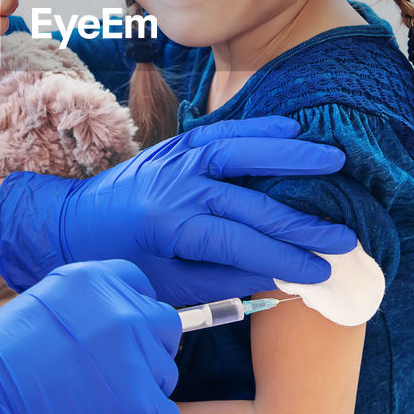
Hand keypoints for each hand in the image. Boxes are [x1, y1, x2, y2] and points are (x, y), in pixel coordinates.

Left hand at [0, 116, 357, 305]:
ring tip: (332, 161)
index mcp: (171, 226)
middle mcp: (177, 186)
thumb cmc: (119, 261)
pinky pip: (223, 132)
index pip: (243, 242)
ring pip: (242, 151)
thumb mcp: (166, 284)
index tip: (321, 271)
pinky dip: (258, 129)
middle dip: (301, 223)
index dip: (286, 258)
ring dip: (289, 156)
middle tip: (343, 237)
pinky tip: (291, 129)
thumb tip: (278, 275)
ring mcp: (177, 158)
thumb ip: (222, 278)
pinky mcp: (178, 144)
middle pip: (252, 203)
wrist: (71, 222)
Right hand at [0, 260, 180, 413]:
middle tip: (114, 378)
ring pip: (164, 376)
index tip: (123, 337)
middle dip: (145, 353)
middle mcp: (121, 311)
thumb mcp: (39, 310)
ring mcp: (134, 357)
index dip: (133, 315)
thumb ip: (84, 310)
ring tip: (101, 408)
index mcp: (92, 281)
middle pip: (163, 328)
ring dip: (143, 393)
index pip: (140, 287)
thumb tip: (113, 325)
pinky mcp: (141, 405)